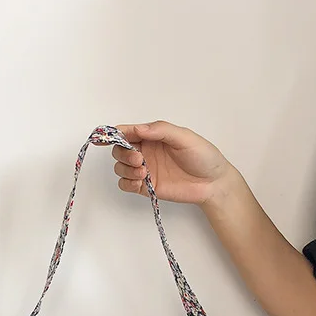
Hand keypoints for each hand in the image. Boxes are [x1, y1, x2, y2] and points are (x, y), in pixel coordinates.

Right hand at [109, 121, 239, 206]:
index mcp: (153, 136)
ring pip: (120, 167)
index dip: (113, 134)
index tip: (102, 138)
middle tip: (139, 159)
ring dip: (125, 169)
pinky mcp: (145, 186)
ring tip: (143, 172)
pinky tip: (139, 182)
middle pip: (119, 150)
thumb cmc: (203, 157)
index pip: (127, 132)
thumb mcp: (185, 137)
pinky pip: (125, 184)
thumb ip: (160, 130)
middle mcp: (146, 151)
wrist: (213, 183)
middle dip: (123, 154)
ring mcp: (145, 169)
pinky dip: (127, 182)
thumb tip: (137, 128)